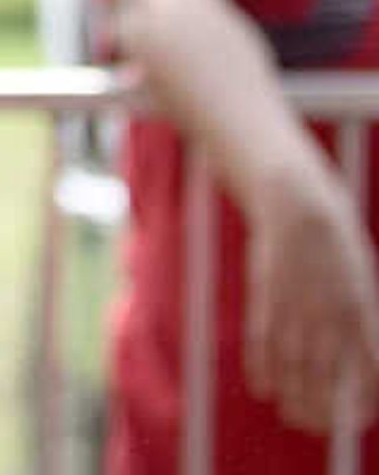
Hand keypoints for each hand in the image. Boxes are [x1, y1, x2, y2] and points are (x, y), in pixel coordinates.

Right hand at [243, 162, 378, 436]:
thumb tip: (365, 359)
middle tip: (320, 427)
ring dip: (294, 397)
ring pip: (294, 366)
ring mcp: (294, 306)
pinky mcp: (265, 296)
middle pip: (327, 377)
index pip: (371, 371)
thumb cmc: (336, 240)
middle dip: (325, 409)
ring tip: (294, 418)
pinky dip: (262, 368)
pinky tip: (263, 388)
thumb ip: (363, 319)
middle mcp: (328, 314)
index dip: (367, 400)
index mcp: (360, 310)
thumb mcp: (362, 279)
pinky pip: (262, 341)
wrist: (296, 201)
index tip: (362, 416)